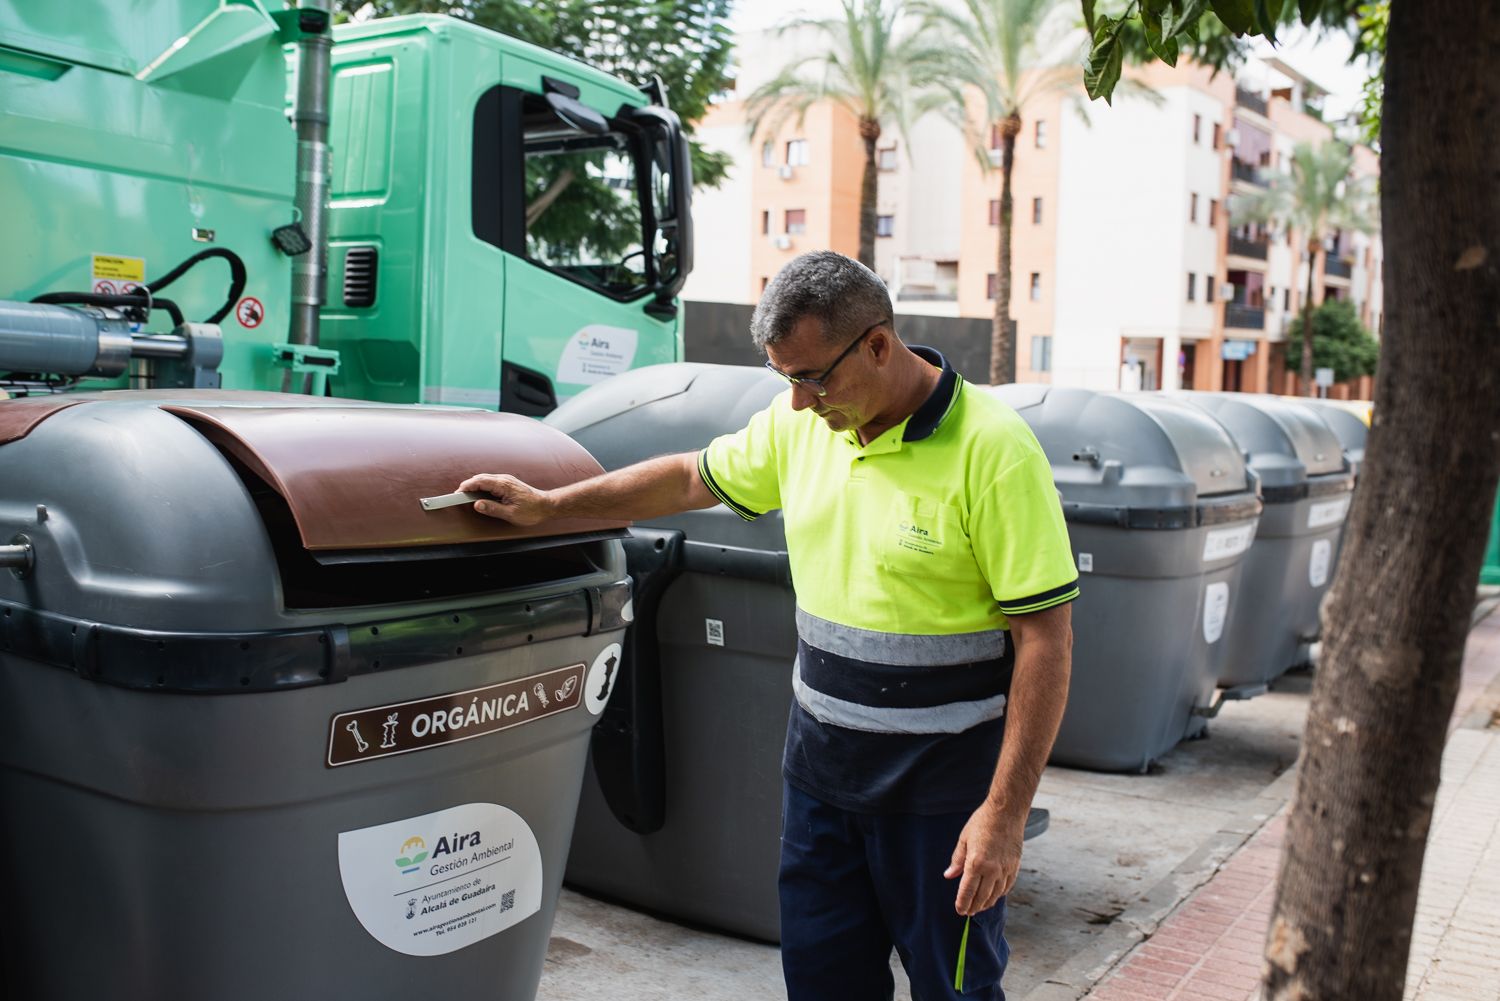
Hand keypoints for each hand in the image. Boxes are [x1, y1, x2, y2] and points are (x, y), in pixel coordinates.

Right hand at [456, 473, 553, 525]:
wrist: (547, 505)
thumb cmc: (532, 510)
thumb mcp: (510, 514)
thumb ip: (492, 509)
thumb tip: (477, 505)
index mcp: (503, 485)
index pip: (479, 481)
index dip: (466, 487)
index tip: (457, 494)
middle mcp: (504, 479)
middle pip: (480, 478)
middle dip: (468, 486)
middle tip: (459, 496)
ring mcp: (506, 480)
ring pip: (485, 479)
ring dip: (475, 485)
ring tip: (467, 496)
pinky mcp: (508, 483)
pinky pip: (491, 481)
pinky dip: (482, 486)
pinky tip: (480, 495)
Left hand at [943, 801, 1025, 915]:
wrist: (1006, 812)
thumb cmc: (982, 822)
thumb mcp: (964, 839)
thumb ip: (957, 860)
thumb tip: (949, 875)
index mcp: (976, 863)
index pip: (967, 891)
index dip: (962, 903)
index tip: (959, 910)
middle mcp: (992, 869)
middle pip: (981, 897)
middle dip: (973, 907)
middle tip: (967, 912)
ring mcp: (1005, 869)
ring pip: (995, 894)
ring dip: (986, 903)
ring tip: (979, 907)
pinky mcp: (1014, 867)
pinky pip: (1006, 887)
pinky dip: (999, 894)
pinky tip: (994, 896)